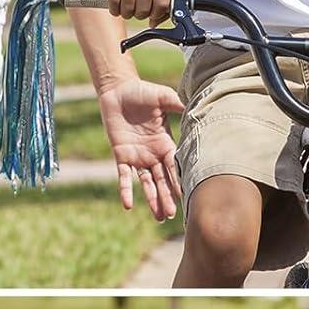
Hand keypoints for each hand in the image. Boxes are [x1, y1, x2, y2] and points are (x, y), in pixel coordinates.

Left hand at [98, 77, 184, 218]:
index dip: (180, 181)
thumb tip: (189, 107)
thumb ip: (174, 103)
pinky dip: (125, 190)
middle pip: (163, 180)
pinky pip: (124, 176)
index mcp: (166, 143)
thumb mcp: (162, 96)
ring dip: (153, 199)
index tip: (187, 196)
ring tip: (160, 217)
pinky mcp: (121, 155)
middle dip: (168, 197)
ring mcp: (138, 157)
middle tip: (174, 215)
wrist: (118, 90)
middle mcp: (154, 154)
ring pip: (147, 183)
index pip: (175, 166)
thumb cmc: (142, 92)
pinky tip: (127, 205)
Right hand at [102, 0, 172, 24]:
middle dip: (139, 15)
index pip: (162, 4)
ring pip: (129, 7)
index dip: (156, 15)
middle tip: (135, 10)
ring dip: (126, 14)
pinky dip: (114, 10)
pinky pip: (114, 1)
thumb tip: (154, 24)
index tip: (151, 15)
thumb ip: (159, 5)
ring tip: (126, 9)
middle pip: (144, 8)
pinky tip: (116, 7)